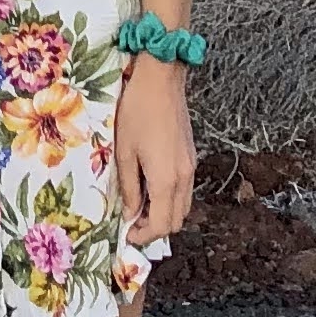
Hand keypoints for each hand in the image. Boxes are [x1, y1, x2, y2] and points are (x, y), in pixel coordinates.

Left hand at [117, 60, 194, 242]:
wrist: (161, 80)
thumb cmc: (136, 112)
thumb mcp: (124, 152)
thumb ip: (129, 186)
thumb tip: (131, 212)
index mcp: (167, 180)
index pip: (162, 225)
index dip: (145, 236)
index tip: (127, 235)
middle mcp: (185, 178)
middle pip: (177, 220)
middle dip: (155, 228)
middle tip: (132, 223)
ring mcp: (191, 166)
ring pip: (183, 206)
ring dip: (164, 213)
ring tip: (140, 206)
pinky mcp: (191, 156)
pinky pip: (185, 189)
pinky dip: (171, 198)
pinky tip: (151, 187)